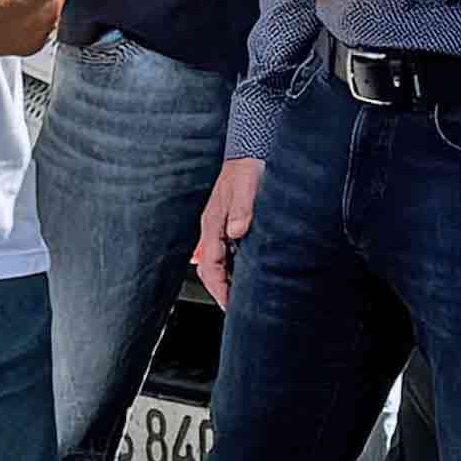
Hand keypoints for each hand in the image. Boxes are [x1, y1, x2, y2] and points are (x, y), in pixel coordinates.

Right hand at [190, 157, 264, 303]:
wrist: (249, 152)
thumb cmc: (247, 168)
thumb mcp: (246, 187)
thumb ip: (242, 208)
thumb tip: (237, 230)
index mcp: (212, 223)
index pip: (210, 265)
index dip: (219, 288)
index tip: (227, 304)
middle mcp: (214, 228)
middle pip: (210, 268)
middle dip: (220, 290)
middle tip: (233, 308)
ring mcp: (221, 226)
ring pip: (219, 261)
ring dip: (227, 280)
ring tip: (240, 297)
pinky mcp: (230, 223)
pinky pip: (228, 252)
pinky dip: (234, 267)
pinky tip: (246, 273)